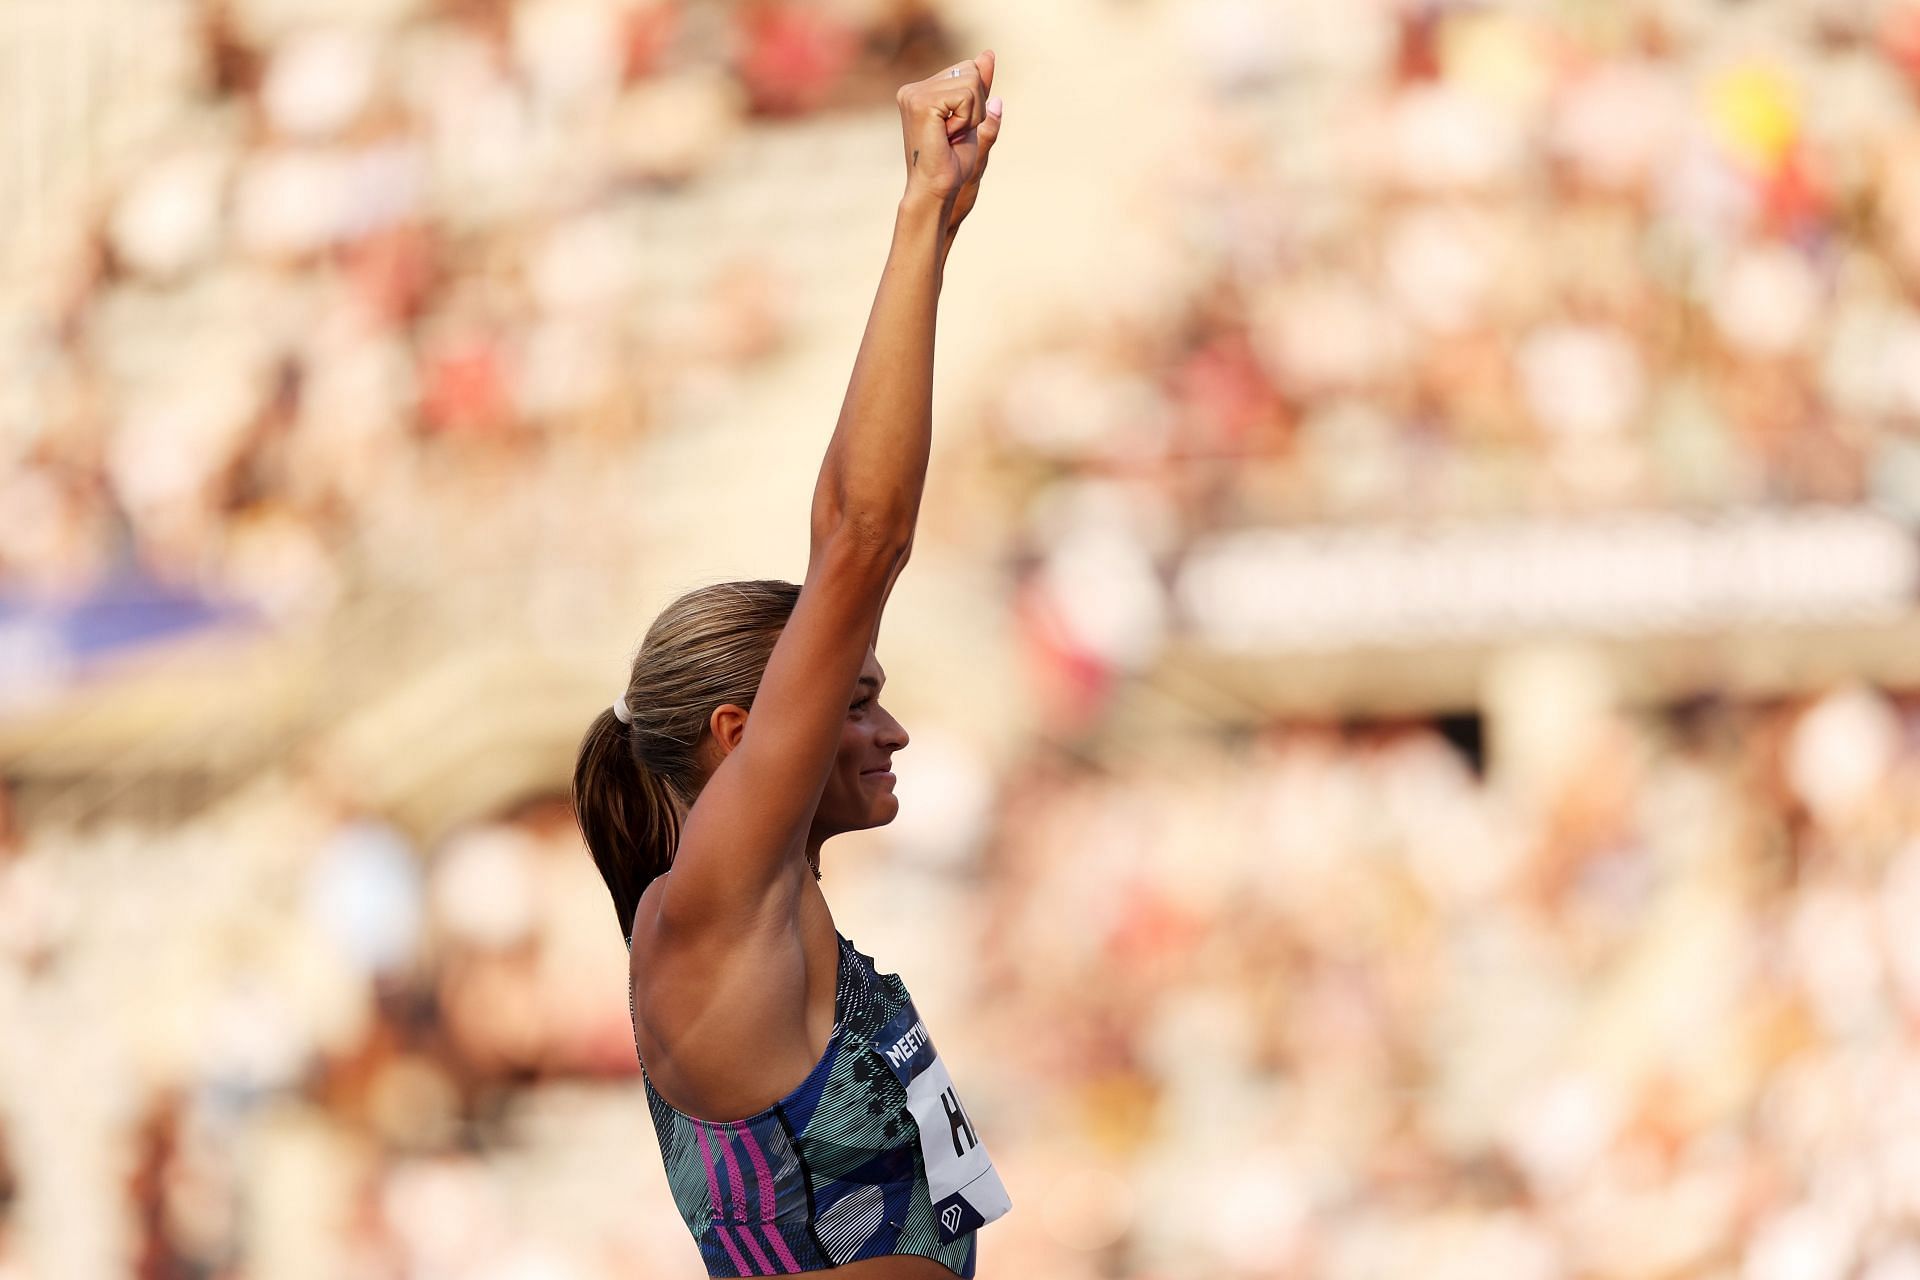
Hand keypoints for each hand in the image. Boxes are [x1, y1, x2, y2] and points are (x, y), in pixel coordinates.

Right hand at [896, 50, 1002, 212]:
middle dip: (975, 106)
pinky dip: (966, 119)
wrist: (937, 190)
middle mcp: (914, 89)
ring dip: (971, 115)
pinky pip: (966, 95)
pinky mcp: (921, 102)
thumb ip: (979, 86)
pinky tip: (947, 135)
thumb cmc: (953, 164)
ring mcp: (914, 94)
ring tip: (950, 135)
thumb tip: (988, 54)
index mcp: (921, 90)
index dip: (976, 101)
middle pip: (971, 71)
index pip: (968, 70)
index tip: (955, 128)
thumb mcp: (973, 117)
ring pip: (971, 82)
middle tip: (953, 134)